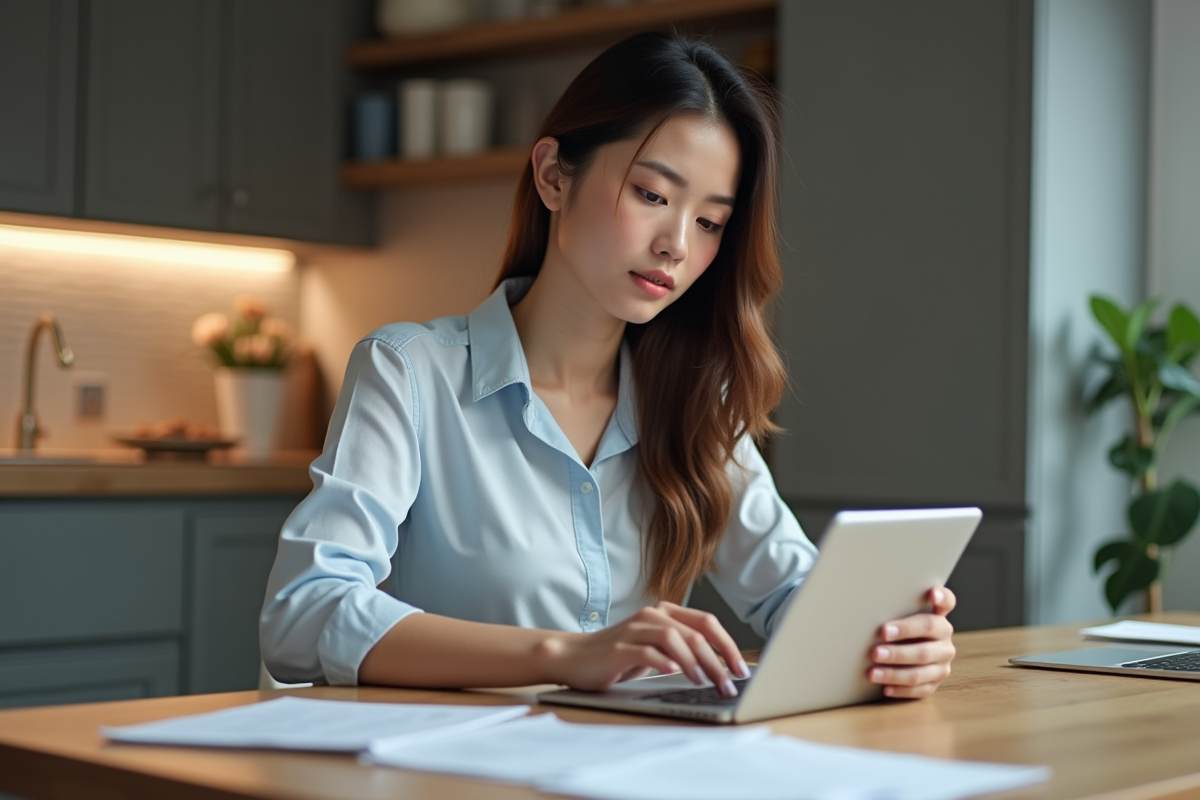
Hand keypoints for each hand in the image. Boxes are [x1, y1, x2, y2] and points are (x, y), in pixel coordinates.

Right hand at [536, 602, 750, 697]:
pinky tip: (677, 675)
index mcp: (665, 612)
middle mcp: (652, 615)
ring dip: (696, 662)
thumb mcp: (655, 650)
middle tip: (730, 684)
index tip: (741, 669)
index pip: (707, 622)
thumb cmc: (618, 656)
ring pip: (676, 638)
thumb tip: (720, 668)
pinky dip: (667, 663)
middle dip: (719, 660)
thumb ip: (682, 650)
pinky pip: (649, 651)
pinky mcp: (619, 646)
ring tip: (706, 683)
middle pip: (697, 632)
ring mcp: (635, 628)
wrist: (573, 657)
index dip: (728, 645)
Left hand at [869, 586, 955, 698]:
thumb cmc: (895, 631)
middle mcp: (944, 640)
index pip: (947, 602)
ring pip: (920, 671)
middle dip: (899, 649)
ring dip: (894, 673)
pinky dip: (901, 689)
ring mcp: (942, 663)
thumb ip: (893, 610)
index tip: (932, 594)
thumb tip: (865, 606)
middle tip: (875, 651)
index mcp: (938, 618)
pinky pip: (920, 690)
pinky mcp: (935, 682)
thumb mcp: (897, 618)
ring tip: (872, 672)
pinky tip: (884, 688)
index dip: (941, 597)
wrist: (903, 655)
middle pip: (925, 644)